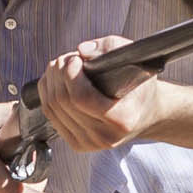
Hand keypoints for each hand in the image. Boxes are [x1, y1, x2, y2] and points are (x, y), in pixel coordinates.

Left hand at [38, 35, 166, 153]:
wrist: (145, 114)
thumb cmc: (140, 87)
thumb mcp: (135, 60)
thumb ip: (110, 48)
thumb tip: (82, 50)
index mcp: (122, 119)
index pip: (81, 97)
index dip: (70, 74)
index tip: (75, 58)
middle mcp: (105, 137)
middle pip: (63, 101)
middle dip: (58, 73)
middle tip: (66, 59)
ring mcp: (90, 144)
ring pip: (52, 108)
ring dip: (51, 81)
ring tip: (61, 67)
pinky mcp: (78, 145)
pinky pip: (51, 117)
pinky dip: (47, 95)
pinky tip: (55, 82)